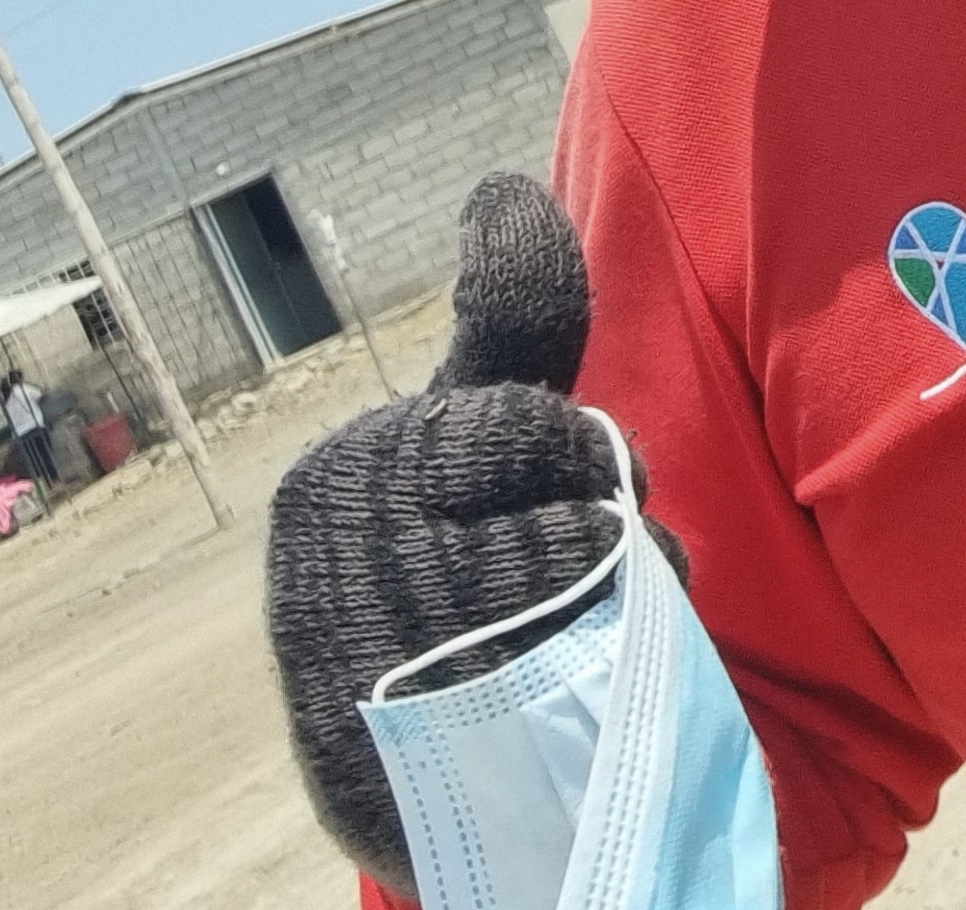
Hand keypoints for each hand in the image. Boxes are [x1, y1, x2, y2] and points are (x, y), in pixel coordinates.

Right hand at [263, 172, 673, 898]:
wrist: (437, 777)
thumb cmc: (460, 574)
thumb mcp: (471, 441)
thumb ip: (507, 322)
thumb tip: (505, 186)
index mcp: (345, 476)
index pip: (524, 416)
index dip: (563, 454)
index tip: (532, 485)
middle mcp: (348, 553)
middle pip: (569, 460)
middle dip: (598, 501)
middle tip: (552, 558)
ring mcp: (391, 637)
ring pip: (593, 547)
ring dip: (619, 579)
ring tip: (559, 620)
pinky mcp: (447, 722)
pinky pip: (595, 634)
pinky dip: (614, 645)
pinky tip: (569, 671)